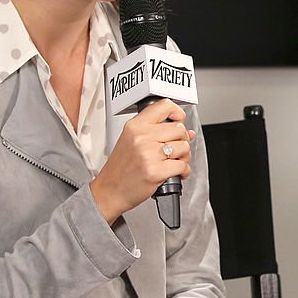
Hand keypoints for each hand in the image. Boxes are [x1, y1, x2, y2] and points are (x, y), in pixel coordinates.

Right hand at [90, 99, 195, 223]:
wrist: (109, 191)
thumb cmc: (121, 169)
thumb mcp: (133, 142)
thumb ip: (158, 133)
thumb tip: (188, 132)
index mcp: (135, 126)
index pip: (164, 106)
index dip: (178, 113)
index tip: (179, 120)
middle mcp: (141, 137)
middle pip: (179, 129)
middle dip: (182, 141)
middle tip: (175, 150)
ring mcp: (148, 154)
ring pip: (184, 146)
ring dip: (184, 157)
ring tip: (174, 162)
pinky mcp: (155, 171)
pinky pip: (183, 165)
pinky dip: (184, 171)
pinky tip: (176, 173)